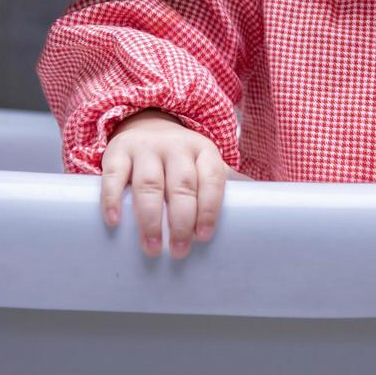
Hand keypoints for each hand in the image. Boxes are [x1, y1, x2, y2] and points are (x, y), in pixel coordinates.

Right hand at [102, 108, 229, 258]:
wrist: (145, 124)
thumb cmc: (181, 157)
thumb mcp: (206, 162)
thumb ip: (228, 181)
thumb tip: (263, 205)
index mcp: (203, 150)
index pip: (211, 178)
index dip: (210, 208)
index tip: (205, 236)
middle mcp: (176, 147)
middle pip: (181, 185)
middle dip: (181, 220)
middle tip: (179, 250)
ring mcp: (146, 149)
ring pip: (149, 184)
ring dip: (151, 218)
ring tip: (152, 247)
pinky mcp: (117, 153)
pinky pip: (113, 176)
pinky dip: (113, 199)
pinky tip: (115, 222)